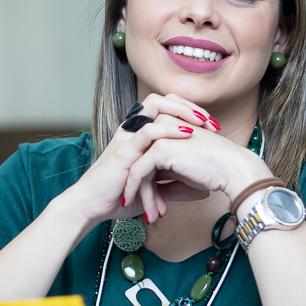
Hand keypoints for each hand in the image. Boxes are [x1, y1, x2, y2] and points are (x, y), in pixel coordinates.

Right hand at [65, 93, 217, 225]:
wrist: (92, 206)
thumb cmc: (118, 197)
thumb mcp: (155, 191)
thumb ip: (177, 188)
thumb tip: (203, 192)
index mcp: (140, 134)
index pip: (168, 108)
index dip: (191, 112)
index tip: (213, 127)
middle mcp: (133, 129)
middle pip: (163, 99)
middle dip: (189, 106)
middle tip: (211, 122)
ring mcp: (128, 137)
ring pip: (154, 105)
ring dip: (182, 111)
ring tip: (202, 123)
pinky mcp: (124, 149)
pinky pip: (146, 130)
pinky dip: (168, 129)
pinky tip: (186, 134)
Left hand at [121, 125, 272, 219]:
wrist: (233, 169)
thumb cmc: (215, 169)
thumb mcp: (185, 169)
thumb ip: (167, 172)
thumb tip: (152, 188)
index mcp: (169, 127)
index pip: (147, 153)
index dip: (145, 179)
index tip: (149, 200)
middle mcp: (162, 127)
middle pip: (139, 160)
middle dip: (139, 188)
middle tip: (148, 211)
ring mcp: (159, 136)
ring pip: (136, 168)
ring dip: (141, 195)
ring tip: (151, 216)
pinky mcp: (159, 149)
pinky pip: (138, 173)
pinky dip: (139, 193)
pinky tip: (147, 211)